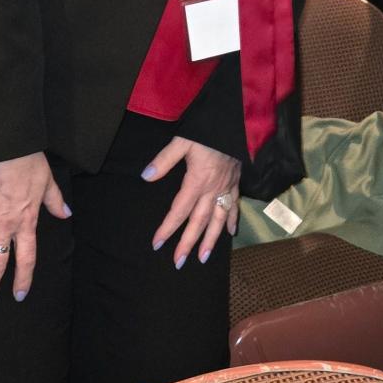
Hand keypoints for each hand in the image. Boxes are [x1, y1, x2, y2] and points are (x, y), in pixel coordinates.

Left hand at [145, 138, 241, 265]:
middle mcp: (213, 189)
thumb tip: (146, 176)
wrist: (236, 120)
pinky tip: (231, 233)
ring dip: (211, 240)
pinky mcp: (236, 182)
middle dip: (188, 243)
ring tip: (204, 258)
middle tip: (179, 262)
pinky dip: (233, 220)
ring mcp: (226, 188)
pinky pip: (234, 206)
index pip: (179, 211)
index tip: (157, 243)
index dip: (167, 228)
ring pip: (219, 220)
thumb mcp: (182, 141)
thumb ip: (164, 160)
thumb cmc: (207, 130)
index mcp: (197, 181)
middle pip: (199, 221)